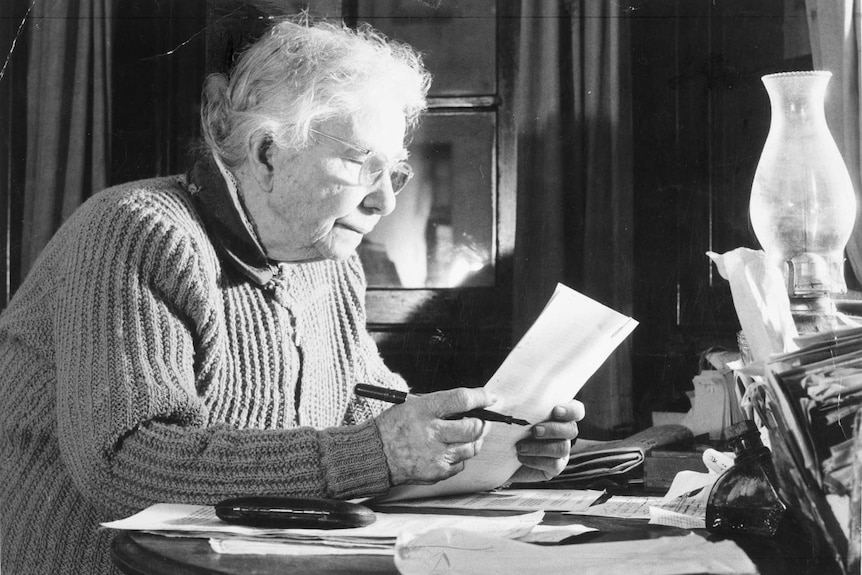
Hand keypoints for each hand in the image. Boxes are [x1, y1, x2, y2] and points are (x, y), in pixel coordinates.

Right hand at [375, 387, 493, 484]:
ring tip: (465, 435)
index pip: (461, 400)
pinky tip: (448, 450)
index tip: (491, 398)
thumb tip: (471, 404)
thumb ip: (441, 405)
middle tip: (482, 420)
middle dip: (483, 422)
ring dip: (474, 440)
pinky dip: (459, 456)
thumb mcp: (412, 405)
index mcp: (424, 410)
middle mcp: (431, 433)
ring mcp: (436, 455)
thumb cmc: (392, 427)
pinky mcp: (437, 472)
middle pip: (474, 427)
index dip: (481, 397)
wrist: (375, 455)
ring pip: (472, 447)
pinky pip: (461, 464)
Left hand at [507, 399, 585, 483]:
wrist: (499, 455)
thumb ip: (516, 404)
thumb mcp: (512, 414)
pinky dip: (536, 460)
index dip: (570, 410)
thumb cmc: (508, 428)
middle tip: (534, 430)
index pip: (577, 410)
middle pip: (571, 429)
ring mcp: (561, 450)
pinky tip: (521, 457)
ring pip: (562, 447)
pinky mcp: (554, 467)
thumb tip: (500, 395)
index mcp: (559, 415)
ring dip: (540, 447)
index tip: (555, 411)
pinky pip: (554, 464)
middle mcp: (564, 432)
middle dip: (553, 429)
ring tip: (520, 446)